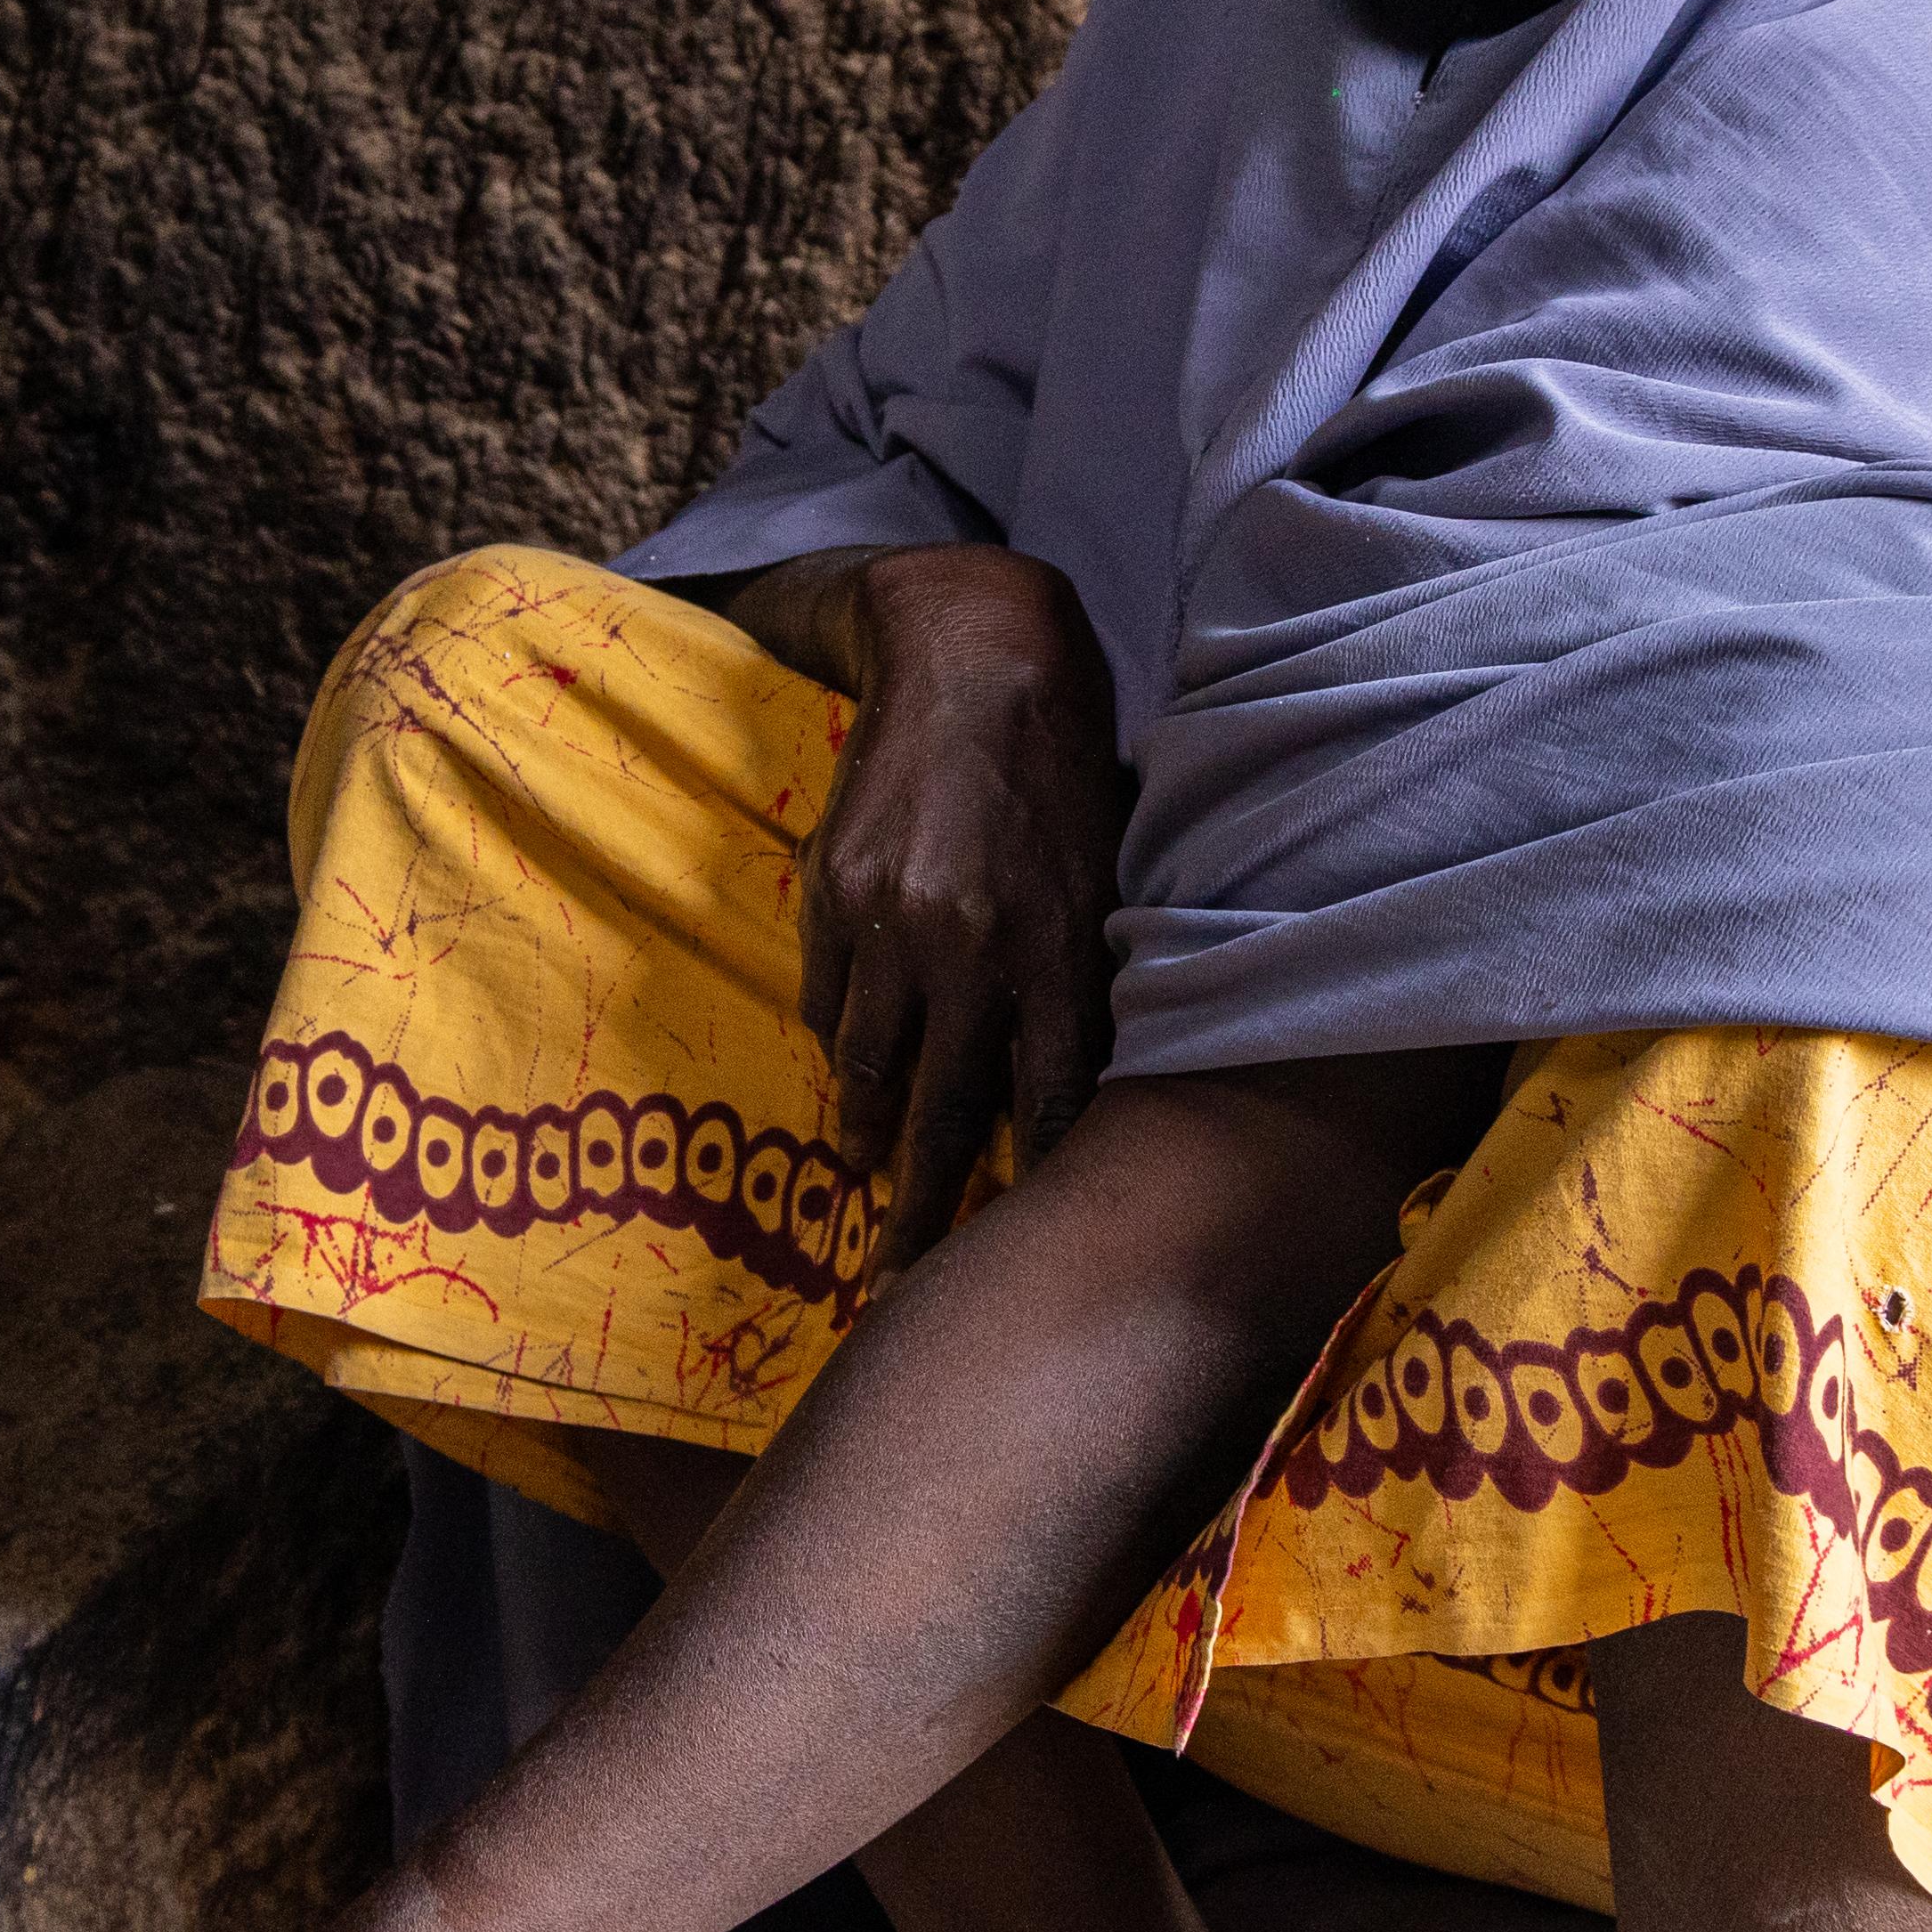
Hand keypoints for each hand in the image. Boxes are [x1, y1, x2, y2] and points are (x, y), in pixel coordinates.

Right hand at [800, 546, 1124, 1285]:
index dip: (1034, 1182)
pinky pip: (830, 1000)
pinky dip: (841, 1042)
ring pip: (875, 1065)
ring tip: (866, 1177)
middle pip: (951, 1110)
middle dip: (930, 1205)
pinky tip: (849, 1070)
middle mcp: (976, 946)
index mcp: (1059, 946)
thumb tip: (1070, 1080)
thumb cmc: (1061, 768)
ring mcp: (896, 923)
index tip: (1018, 1248)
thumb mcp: (1101, 869)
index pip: (1051, 1100)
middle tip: (906, 1276)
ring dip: (871, 1134)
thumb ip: (1083, 974)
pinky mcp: (835, 894)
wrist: (971, 655)